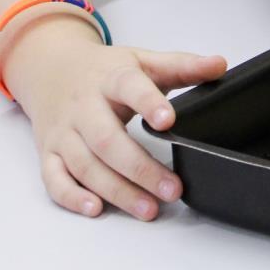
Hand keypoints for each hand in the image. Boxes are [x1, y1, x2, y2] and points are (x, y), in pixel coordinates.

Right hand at [0, 15, 226, 218]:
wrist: (51, 68)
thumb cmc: (105, 71)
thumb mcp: (143, 61)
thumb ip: (182, 65)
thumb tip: (220, 65)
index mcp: (111, 78)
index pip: (130, 87)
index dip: (149, 103)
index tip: (169, 122)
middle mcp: (83, 107)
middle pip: (107, 140)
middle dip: (140, 168)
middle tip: (173, 189)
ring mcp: (64, 132)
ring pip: (85, 165)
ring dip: (117, 190)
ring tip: (150, 208)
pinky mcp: (48, 152)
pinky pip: (54, 178)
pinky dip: (71, 196)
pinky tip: (97, 209)